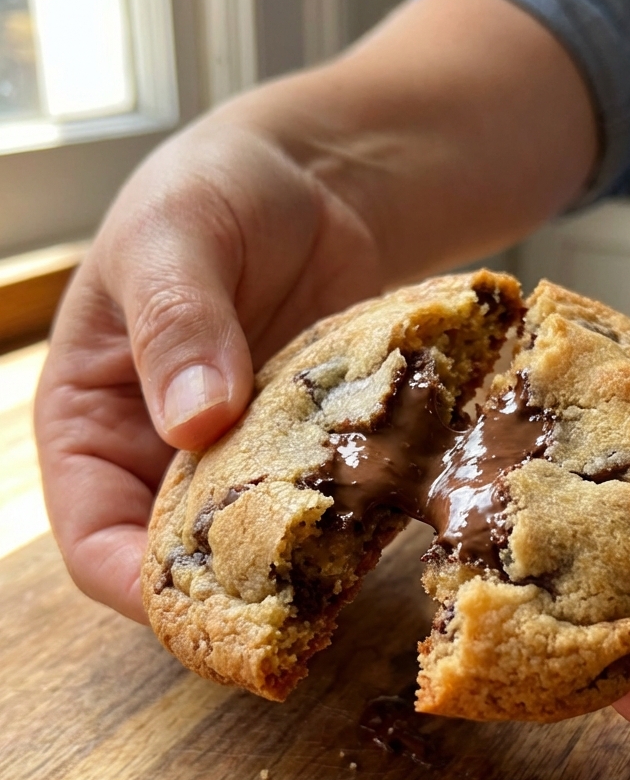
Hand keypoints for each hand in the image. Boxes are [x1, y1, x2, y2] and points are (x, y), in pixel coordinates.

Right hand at [34, 116, 380, 622]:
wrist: (312, 178)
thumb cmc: (212, 190)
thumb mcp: (175, 237)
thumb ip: (176, 320)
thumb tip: (193, 420)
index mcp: (90, 422)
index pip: (93, 536)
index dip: (136, 581)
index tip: (200, 601)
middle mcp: (160, 458)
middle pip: (181, 559)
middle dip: (232, 584)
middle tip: (297, 593)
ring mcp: (241, 461)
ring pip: (259, 543)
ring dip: (299, 555)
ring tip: (351, 556)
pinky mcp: (310, 452)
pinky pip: (325, 502)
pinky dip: (350, 512)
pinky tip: (389, 505)